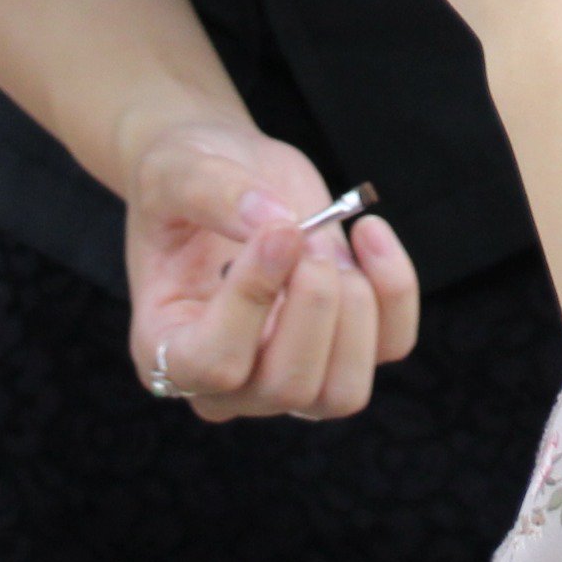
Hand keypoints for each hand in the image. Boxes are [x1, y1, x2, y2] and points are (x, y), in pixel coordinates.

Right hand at [123, 114, 420, 421]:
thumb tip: (277, 220)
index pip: (215, 365)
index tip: (278, 231)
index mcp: (166, 346)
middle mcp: (226, 383)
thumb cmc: (184, 176)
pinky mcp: (342, 348)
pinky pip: (390, 346)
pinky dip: (395, 291)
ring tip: (330, 241)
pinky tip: (368, 234)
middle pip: (287, 387)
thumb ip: (215, 192)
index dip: (252, 302)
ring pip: (343, 392)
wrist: (223, 170)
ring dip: (356, 310)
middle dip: (313, 302)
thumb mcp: (177, 169)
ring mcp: (287, 375)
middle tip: (305, 231)